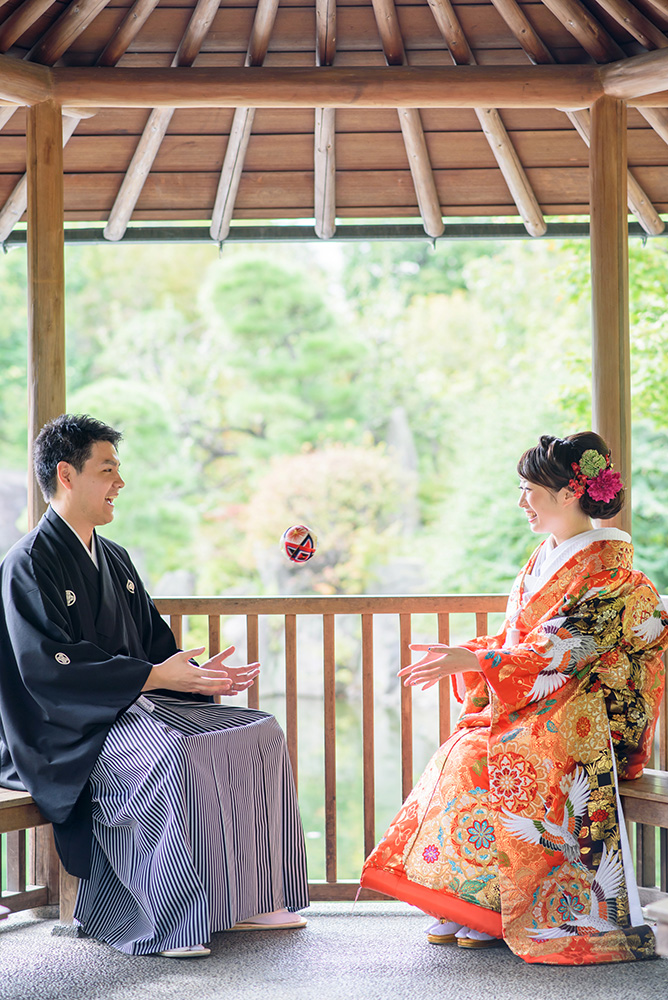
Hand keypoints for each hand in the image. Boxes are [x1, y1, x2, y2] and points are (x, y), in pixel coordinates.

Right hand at [143, 645, 259, 695]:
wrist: (159, 677)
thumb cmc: (169, 665)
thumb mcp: (181, 655)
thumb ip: (194, 651)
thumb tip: (203, 647)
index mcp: (192, 672)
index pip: (208, 674)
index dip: (218, 674)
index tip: (226, 674)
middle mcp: (192, 681)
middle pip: (209, 683)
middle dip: (220, 683)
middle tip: (230, 682)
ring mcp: (190, 687)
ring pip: (206, 689)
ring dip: (216, 688)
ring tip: (225, 688)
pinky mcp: (188, 690)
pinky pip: (200, 691)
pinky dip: (208, 691)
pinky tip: (213, 690)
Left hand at [398, 644, 479, 689]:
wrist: (472, 662)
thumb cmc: (462, 653)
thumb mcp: (451, 649)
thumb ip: (439, 650)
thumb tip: (430, 648)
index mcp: (442, 662)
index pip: (429, 666)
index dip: (420, 669)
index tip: (412, 671)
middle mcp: (442, 669)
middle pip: (428, 674)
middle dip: (418, 677)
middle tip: (409, 680)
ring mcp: (445, 672)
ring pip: (431, 678)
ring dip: (421, 681)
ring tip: (412, 683)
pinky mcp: (446, 674)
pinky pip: (435, 679)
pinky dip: (428, 682)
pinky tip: (423, 686)